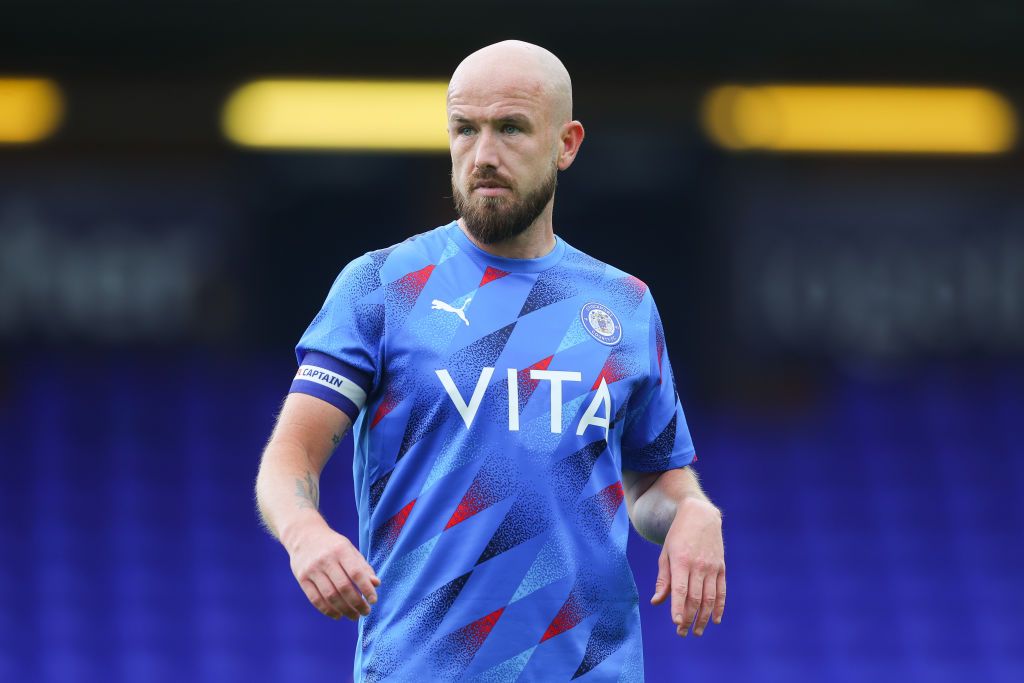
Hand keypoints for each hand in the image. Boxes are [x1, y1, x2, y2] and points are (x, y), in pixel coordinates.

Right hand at [283, 518, 380, 620]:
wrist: (303, 535)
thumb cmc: (332, 545)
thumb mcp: (349, 549)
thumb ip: (363, 567)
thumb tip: (376, 584)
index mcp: (341, 550)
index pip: (356, 573)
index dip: (366, 588)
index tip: (374, 600)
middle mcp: (326, 560)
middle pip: (343, 587)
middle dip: (357, 603)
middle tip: (366, 612)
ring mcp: (312, 570)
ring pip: (330, 596)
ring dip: (344, 610)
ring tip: (354, 616)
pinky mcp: (302, 578)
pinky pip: (315, 599)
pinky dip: (328, 610)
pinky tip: (338, 615)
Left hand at [650, 497, 724, 636]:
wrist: (700, 514)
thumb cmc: (678, 535)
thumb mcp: (665, 553)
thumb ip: (663, 579)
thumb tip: (657, 601)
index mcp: (681, 561)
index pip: (681, 590)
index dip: (679, 608)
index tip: (676, 623)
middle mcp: (698, 565)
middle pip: (695, 598)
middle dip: (689, 618)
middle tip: (682, 633)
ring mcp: (712, 567)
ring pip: (710, 598)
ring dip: (704, 618)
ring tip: (698, 632)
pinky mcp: (721, 567)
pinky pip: (722, 591)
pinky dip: (719, 607)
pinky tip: (715, 619)